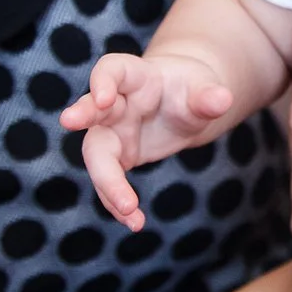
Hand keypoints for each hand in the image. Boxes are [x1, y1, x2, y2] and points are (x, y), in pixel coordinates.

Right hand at [60, 53, 232, 229]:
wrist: (186, 105)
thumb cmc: (191, 91)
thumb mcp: (204, 91)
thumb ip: (208, 97)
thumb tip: (223, 100)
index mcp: (136, 77)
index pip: (112, 69)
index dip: (103, 81)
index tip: (103, 97)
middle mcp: (116, 104)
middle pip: (92, 110)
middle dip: (82, 114)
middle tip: (69, 121)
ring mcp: (112, 131)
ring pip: (97, 154)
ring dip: (106, 182)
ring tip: (127, 210)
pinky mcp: (117, 156)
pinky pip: (110, 181)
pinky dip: (119, 202)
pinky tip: (135, 222)